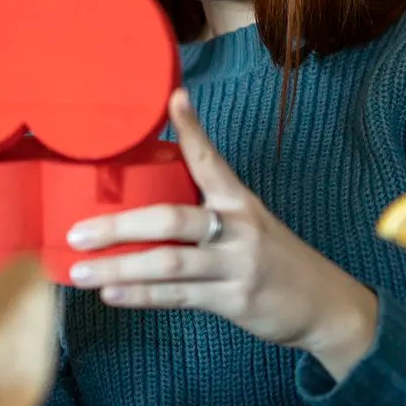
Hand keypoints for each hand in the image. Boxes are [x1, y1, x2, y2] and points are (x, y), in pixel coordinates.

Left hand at [64, 90, 379, 379]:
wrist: (327, 307)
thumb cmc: (277, 261)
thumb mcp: (252, 224)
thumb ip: (210, 211)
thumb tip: (151, 203)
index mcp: (240, 202)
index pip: (211, 160)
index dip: (191, 130)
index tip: (173, 99)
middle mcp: (238, 229)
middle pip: (171, 220)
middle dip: (119, 226)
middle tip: (78, 232)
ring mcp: (237, 266)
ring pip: (168, 264)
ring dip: (119, 268)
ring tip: (80, 270)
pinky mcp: (234, 300)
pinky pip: (179, 297)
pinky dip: (141, 296)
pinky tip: (111, 295)